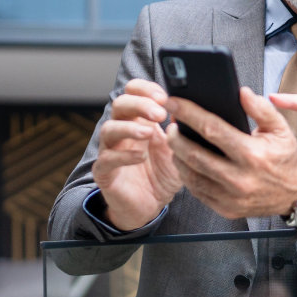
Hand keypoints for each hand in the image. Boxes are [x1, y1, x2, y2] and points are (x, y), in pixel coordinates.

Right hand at [91, 78, 183, 229]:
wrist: (150, 206)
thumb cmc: (163, 174)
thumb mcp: (179, 150)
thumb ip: (183, 131)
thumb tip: (191, 108)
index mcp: (139, 119)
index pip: (134, 92)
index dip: (146, 89)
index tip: (164, 96)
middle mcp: (123, 131)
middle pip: (120, 104)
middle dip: (140, 104)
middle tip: (160, 112)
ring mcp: (111, 150)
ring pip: (109, 129)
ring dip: (130, 127)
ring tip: (149, 132)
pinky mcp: (104, 172)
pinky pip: (106, 159)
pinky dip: (123, 155)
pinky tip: (141, 157)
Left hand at [166, 87, 296, 218]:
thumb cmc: (287, 159)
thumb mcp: (281, 129)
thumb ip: (261, 109)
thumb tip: (242, 92)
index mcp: (252, 155)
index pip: (212, 129)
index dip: (189, 114)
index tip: (174, 103)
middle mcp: (240, 179)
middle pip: (193, 155)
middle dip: (175, 136)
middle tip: (170, 125)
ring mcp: (231, 197)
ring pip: (191, 175)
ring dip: (177, 156)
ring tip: (176, 142)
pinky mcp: (226, 209)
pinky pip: (197, 191)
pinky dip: (187, 175)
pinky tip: (186, 162)